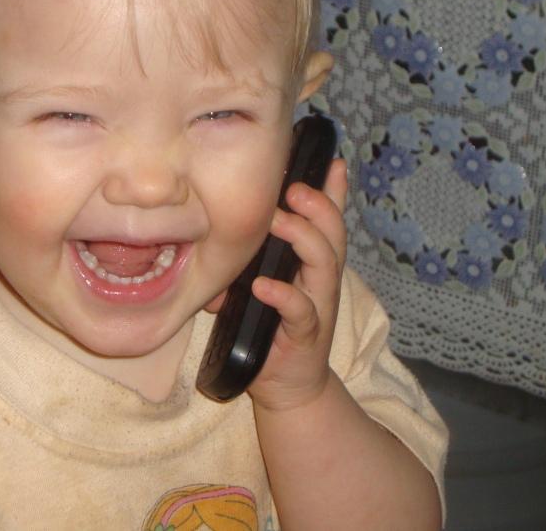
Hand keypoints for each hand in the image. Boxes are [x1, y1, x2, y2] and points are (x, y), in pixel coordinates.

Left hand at [246, 158, 347, 411]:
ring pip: (324, 263)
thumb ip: (245, 258)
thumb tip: (211, 229)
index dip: (333, 191)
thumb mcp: (258, 283)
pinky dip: (284, 296)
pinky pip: (301, 311)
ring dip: (303, 238)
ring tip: (280, 221)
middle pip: (333, 233)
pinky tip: (265, 286)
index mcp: (311, 263)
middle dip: (319, 206)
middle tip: (295, 188)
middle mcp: (321, 279)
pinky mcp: (307, 335)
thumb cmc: (271, 329)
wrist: (288, 386)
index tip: (333, 160)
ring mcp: (318, 305)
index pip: (328, 220)